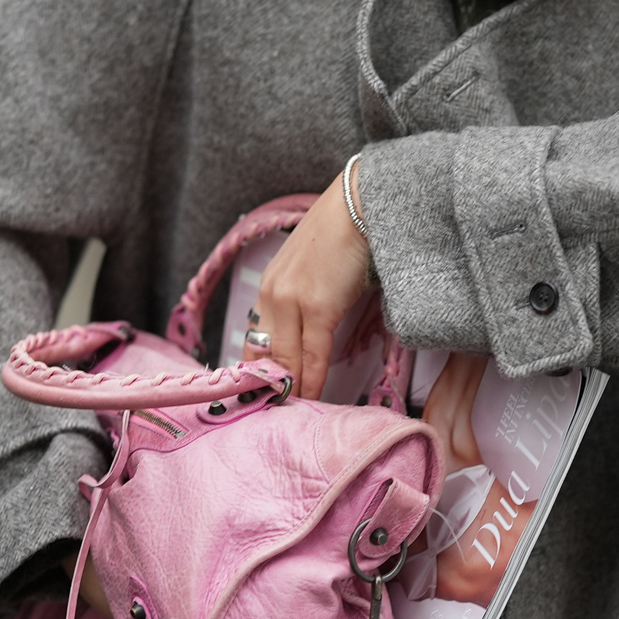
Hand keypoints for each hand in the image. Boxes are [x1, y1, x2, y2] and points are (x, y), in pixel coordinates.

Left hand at [245, 169, 372, 397]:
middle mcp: (273, 295)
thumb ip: (310, 301)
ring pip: (286, 359)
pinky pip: (311, 355)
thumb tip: (314, 335)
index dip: (260, 371)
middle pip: (266, 354)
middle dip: (271, 387)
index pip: (257, 339)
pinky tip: (313, 397)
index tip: (264, 395)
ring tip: (295, 413)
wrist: (360, 203)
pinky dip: (312, 380)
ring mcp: (291, 301)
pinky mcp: (316, 306)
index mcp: (271, 286)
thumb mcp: (317, 270)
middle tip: (274, 415)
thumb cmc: (347, 234)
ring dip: (292, 389)